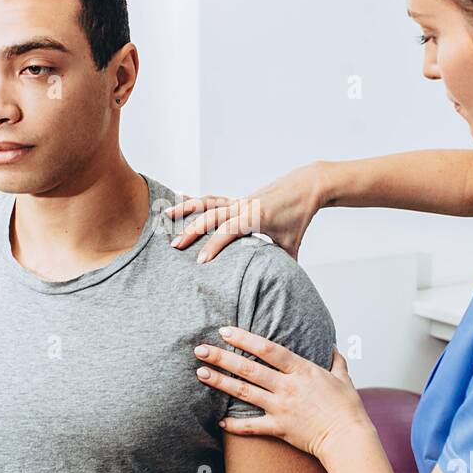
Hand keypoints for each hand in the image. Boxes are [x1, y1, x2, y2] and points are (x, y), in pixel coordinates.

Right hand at [162, 162, 327, 262]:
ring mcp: (239, 201)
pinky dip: (196, 202)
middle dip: (192, 231)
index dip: (214, 246)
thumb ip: (282, 264)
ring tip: (166, 216)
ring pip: (208, 202)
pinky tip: (181, 203)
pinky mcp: (238, 200)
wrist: (306, 186)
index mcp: (257, 217)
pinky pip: (213, 200)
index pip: (230, 231)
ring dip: (186, 209)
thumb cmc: (299, 215)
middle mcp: (244, 206)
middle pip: (212, 216)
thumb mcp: (292, 242)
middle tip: (175, 247)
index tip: (201, 262)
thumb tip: (278, 287)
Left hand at [193, 326, 372, 460]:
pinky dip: (234, 425)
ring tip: (201, 373)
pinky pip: (252, 427)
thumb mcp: (344, 378)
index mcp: (302, 370)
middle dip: (222, 357)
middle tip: (201, 349)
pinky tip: (218, 420)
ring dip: (220, 382)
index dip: (245, 339)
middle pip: (249, 369)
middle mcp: (288, 387)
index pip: (268, 349)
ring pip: (244, 393)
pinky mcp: (279, 428)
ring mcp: (281, 408)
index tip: (225, 331)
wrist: (348, 439)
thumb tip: (333, 346)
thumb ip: (336, 361)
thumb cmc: (348, 408)